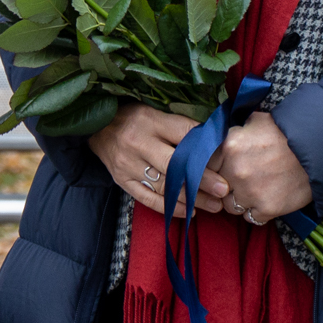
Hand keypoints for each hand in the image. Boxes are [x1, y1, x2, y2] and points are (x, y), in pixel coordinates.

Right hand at [87, 104, 230, 215]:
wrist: (95, 127)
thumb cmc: (132, 116)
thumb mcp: (154, 110)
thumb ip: (179, 124)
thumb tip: (214, 137)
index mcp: (150, 120)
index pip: (184, 133)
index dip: (207, 147)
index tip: (227, 159)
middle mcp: (139, 143)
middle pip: (176, 164)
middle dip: (203, 179)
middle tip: (224, 190)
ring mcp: (129, 165)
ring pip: (165, 186)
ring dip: (192, 198)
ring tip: (214, 205)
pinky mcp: (123, 181)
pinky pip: (149, 199)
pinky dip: (170, 207)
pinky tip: (190, 212)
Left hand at [214, 111, 310, 222]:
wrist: (320, 150)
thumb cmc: (289, 132)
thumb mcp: (259, 120)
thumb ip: (237, 130)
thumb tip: (225, 135)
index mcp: (230, 145)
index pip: (208, 165)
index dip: (217, 168)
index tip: (226, 168)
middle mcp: (235, 170)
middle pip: (217, 188)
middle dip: (228, 184)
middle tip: (244, 179)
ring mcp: (250, 192)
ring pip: (230, 206)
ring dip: (240, 200)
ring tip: (256, 190)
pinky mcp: (267, 209)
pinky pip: (251, 217)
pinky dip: (257, 211)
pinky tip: (267, 199)